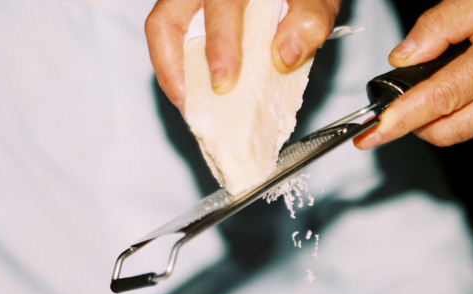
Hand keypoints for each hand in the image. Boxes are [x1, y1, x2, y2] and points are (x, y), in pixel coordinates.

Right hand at [145, 0, 340, 106]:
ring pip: (163, 27)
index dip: (219, 45)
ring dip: (169, 69)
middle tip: (191, 104)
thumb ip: (309, 20)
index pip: (220, 7)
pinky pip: (173, 38)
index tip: (224, 81)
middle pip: (168, 19)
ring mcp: (193, 0)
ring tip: (186, 104)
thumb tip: (285, 55)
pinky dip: (179, 69)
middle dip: (174, 65)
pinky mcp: (190, 15)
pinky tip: (195, 94)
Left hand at [354, 0, 472, 149]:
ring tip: (431, 89)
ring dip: (439, 118)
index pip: (440, 100)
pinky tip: (469, 85)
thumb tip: (404, 56)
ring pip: (465, 131)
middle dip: (413, 126)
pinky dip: (466, 112)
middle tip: (392, 110)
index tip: (373, 133)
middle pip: (447, 130)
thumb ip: (440, 25)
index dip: (401, 120)